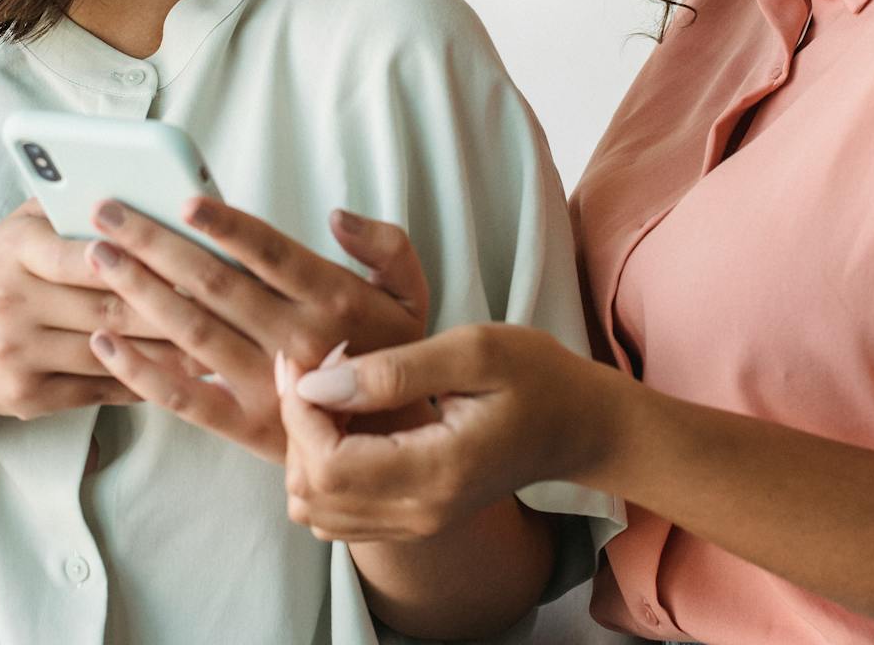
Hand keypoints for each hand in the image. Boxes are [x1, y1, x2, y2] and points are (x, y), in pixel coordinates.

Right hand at [0, 199, 204, 421]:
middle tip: (228, 304)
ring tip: (222, 340)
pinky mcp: (27, 397)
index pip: (87, 253)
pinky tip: (185, 373)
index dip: (143, 257)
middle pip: (109, 307)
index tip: (195, 255)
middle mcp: (11, 303)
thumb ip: (69, 207)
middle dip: (173, 306)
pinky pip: (100, 389)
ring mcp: (18, 355)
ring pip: (112, 353)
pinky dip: (146, 381)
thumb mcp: (18, 232)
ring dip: (171, 350)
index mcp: (15, 252)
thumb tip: (144, 189)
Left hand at [83, 197, 429, 462]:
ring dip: (138, 291)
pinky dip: (138, 371)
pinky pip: (183, 398)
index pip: (269, 252)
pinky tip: (102, 341)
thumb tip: (337, 216)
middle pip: (214, 284)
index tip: (181, 200)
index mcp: (335, 300)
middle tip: (108, 212)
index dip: (224, 225)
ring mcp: (268, 386)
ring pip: (191, 332)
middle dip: (155, 243)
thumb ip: (386, 246)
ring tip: (96, 258)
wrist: (396, 448)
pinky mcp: (246, 426)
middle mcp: (297, 340)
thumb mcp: (412, 294)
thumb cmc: (395, 358)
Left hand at [275, 323, 617, 541]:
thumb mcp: (473, 351)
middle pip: (312, 493)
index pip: (328, 464)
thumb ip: (393, 370)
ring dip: (305, 450)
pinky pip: (337, 514)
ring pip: (315, 509)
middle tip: (317, 369)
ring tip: (333, 394)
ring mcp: (416, 523)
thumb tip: (317, 385)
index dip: (298, 411)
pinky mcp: (412, 520)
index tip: (305, 360)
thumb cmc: (536, 376)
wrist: (578, 426)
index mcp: (436, 471)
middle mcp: (420, 512)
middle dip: (296, 428)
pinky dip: (322, 470)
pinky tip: (348, 422)